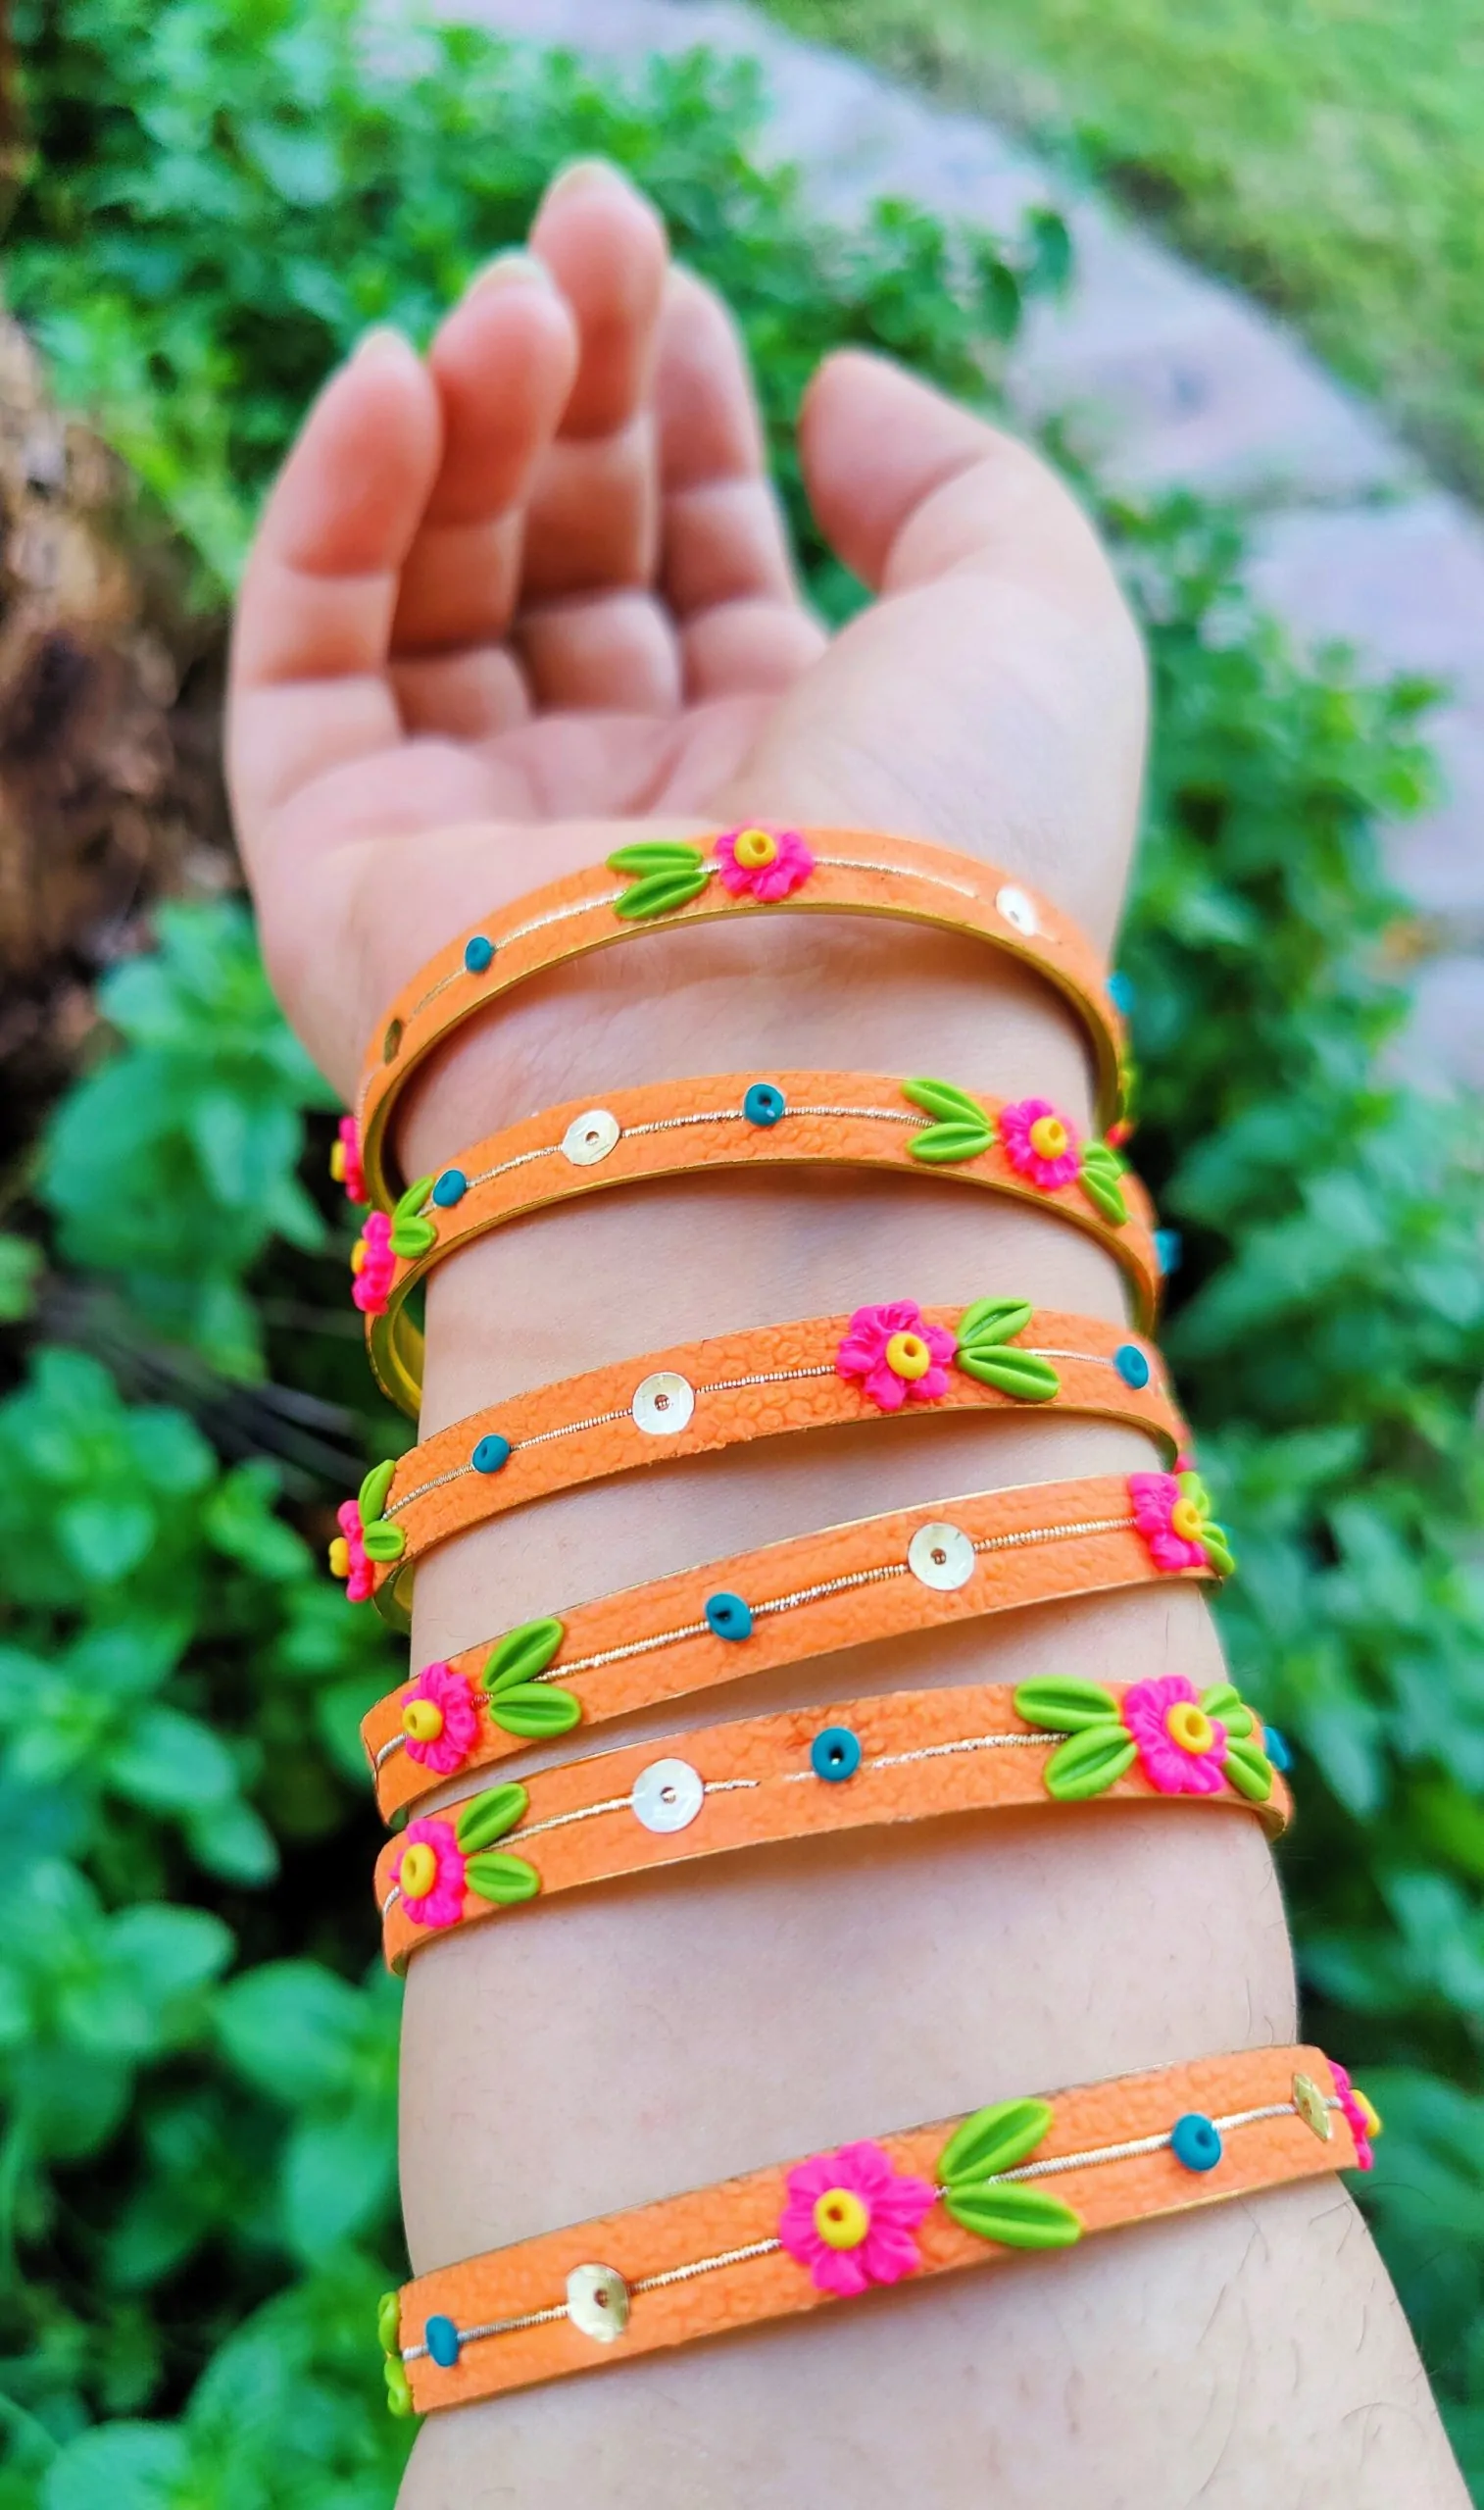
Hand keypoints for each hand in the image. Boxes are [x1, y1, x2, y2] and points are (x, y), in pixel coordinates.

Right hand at [228, 158, 1144, 1102]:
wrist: (794, 1093)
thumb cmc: (952, 873)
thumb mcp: (1040, 631)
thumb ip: (957, 481)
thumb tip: (834, 388)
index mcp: (798, 790)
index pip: (707, 574)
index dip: (689, 420)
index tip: (680, 287)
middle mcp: (635, 827)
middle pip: (570, 562)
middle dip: (579, 386)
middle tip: (582, 232)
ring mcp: (484, 854)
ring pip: (435, 595)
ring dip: (466, 421)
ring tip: (512, 304)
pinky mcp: (341, 875)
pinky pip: (305, 657)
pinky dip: (333, 504)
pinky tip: (390, 377)